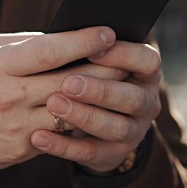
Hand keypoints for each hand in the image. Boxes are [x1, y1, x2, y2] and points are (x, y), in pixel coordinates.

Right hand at [0, 27, 126, 183]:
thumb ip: (24, 44)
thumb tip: (66, 37)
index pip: (48, 51)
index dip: (82, 41)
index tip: (107, 31)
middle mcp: (7, 97)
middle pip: (70, 81)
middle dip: (105, 69)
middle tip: (129, 57)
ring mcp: (17, 126)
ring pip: (73, 110)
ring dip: (101, 97)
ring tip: (121, 81)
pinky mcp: (25, 149)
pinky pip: (63, 131)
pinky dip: (82, 117)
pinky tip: (98, 107)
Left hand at [31, 41, 161, 172]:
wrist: (92, 123)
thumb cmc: (87, 75)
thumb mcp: (92, 60)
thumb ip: (87, 49)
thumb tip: (66, 32)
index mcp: (144, 72)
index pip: (147, 61)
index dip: (123, 55)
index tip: (93, 49)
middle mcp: (145, 102)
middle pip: (132, 97)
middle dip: (100, 90)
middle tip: (68, 83)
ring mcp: (133, 131)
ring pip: (115, 127)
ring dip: (84, 116)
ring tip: (53, 105)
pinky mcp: (112, 155)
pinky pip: (90, 153)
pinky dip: (64, 146)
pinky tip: (39, 136)